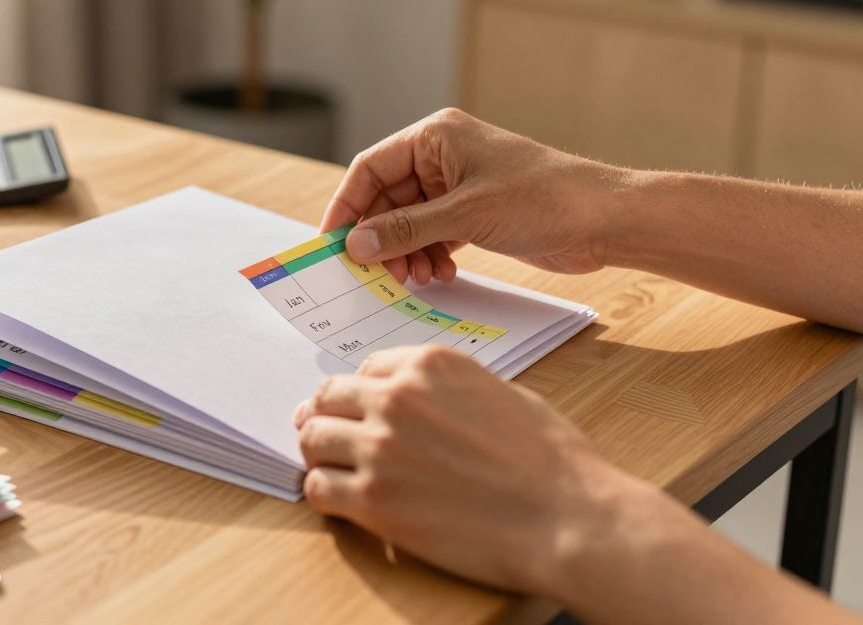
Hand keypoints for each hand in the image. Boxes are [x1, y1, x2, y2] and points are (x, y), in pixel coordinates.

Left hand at [293, 344, 649, 595]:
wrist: (569, 518)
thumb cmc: (552, 461)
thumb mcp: (503, 392)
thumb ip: (450, 389)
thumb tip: (424, 400)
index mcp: (428, 365)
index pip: (364, 369)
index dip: (359, 394)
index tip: (357, 411)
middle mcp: (396, 398)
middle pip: (328, 397)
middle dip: (326, 417)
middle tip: (328, 436)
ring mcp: (380, 448)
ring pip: (313, 439)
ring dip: (319, 454)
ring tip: (332, 470)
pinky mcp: (373, 501)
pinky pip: (318, 488)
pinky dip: (324, 494)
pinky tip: (341, 502)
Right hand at [322, 108, 628, 283]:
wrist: (604, 220)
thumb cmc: (542, 199)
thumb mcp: (466, 215)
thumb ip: (406, 230)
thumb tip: (356, 245)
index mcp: (436, 137)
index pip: (371, 168)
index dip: (347, 206)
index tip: (333, 243)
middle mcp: (442, 157)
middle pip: (387, 199)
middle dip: (382, 238)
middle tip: (380, 274)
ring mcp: (458, 186)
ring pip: (409, 221)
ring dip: (407, 252)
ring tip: (418, 278)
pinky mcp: (475, 212)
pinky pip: (433, 234)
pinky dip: (430, 254)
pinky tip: (441, 273)